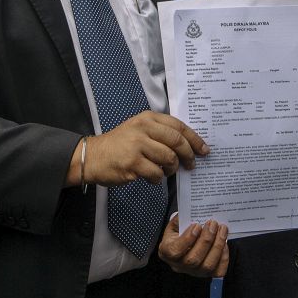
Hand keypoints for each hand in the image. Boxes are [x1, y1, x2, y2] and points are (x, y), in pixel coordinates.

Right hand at [76, 111, 208, 186]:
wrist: (93, 156)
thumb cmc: (120, 145)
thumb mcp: (138, 129)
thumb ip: (160, 132)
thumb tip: (187, 145)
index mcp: (148, 118)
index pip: (178, 126)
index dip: (194, 139)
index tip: (204, 149)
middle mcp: (143, 128)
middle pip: (177, 141)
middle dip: (189, 155)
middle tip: (191, 165)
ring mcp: (137, 145)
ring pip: (169, 158)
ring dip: (172, 169)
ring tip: (167, 172)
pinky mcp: (133, 163)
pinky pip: (156, 173)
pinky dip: (158, 179)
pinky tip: (152, 178)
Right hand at [158, 213, 229, 277]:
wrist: (181, 248)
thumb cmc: (177, 235)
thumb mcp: (173, 225)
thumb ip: (179, 220)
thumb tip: (189, 212)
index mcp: (167, 252)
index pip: (176, 251)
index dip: (188, 239)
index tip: (197, 225)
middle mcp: (179, 266)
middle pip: (194, 259)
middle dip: (206, 240)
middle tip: (213, 223)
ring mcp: (194, 272)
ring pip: (208, 265)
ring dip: (217, 245)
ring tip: (222, 229)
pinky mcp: (207, 275)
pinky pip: (218, 270)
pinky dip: (224, 256)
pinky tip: (224, 243)